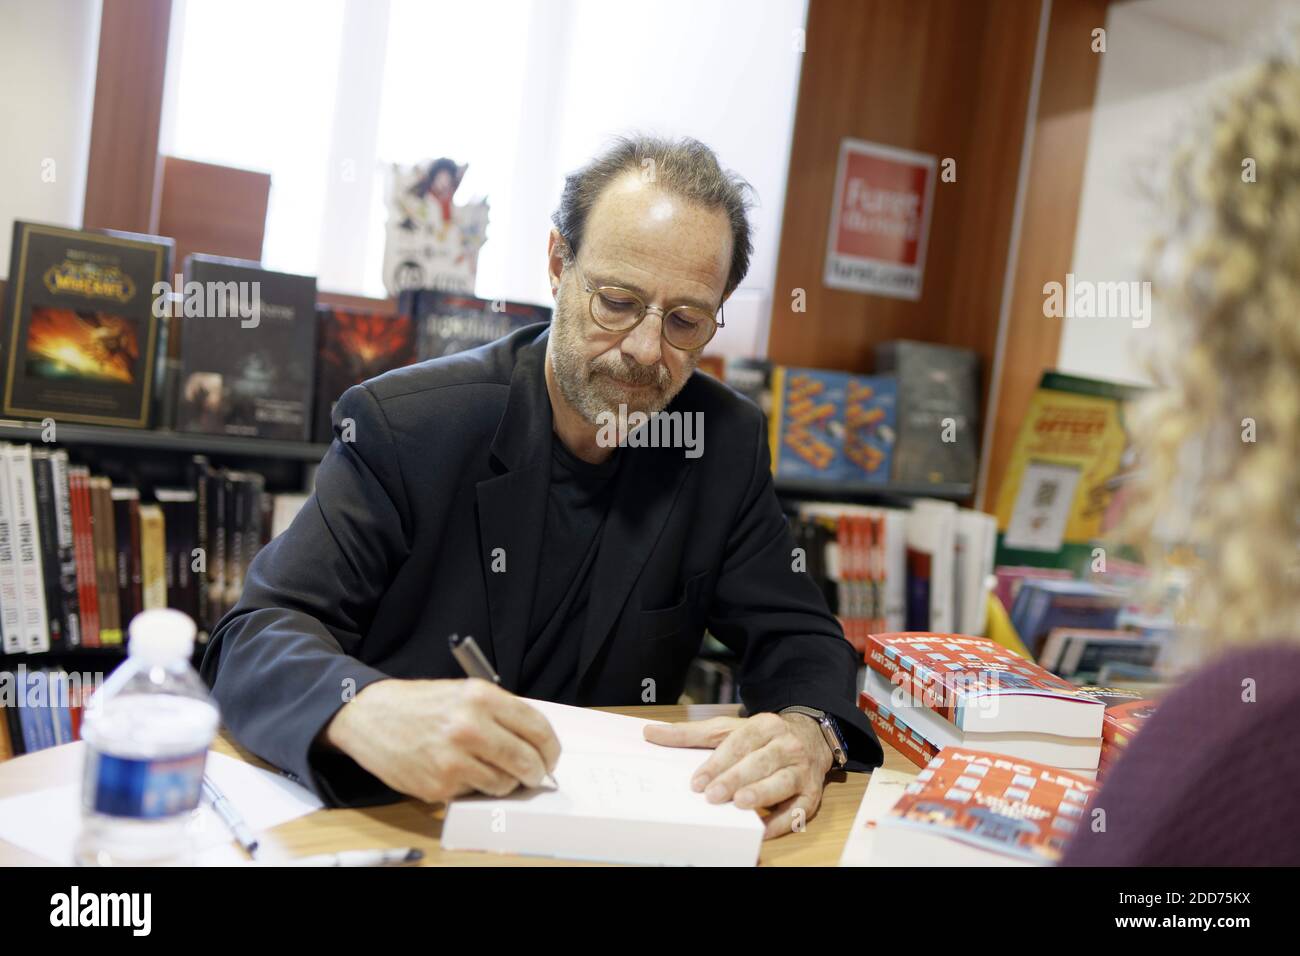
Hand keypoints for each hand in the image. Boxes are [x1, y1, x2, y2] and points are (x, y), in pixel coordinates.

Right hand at [322, 678, 560, 803]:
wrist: (370, 716)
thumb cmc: (421, 705)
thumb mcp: (464, 693)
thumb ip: (500, 714)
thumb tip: (535, 744)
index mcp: (481, 697)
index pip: (537, 728)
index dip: (551, 748)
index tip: (551, 756)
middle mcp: (470, 727)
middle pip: (527, 760)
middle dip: (537, 772)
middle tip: (535, 774)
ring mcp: (454, 759)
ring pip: (504, 783)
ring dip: (505, 781)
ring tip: (490, 769)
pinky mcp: (439, 785)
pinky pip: (474, 794)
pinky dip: (474, 787)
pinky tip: (459, 772)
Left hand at [643, 712, 833, 838]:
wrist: (810, 737)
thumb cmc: (761, 737)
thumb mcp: (728, 728)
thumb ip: (690, 733)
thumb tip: (650, 732)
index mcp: (764, 725)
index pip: (740, 742)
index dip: (718, 762)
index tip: (697, 781)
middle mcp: (786, 745)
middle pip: (761, 761)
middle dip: (736, 778)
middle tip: (713, 795)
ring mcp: (802, 769)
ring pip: (783, 781)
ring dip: (762, 794)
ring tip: (740, 804)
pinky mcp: (812, 792)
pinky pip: (800, 809)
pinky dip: (783, 821)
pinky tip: (764, 830)